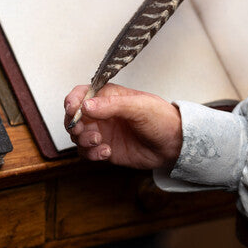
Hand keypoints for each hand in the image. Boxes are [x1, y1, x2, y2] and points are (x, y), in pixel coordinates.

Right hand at [64, 84, 181, 169]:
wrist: (174, 144)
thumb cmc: (160, 118)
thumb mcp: (138, 106)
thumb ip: (111, 104)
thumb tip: (86, 105)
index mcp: (107, 96)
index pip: (81, 94)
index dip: (72, 100)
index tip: (72, 109)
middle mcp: (101, 113)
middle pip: (73, 116)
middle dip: (74, 123)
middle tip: (83, 129)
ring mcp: (102, 131)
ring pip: (77, 135)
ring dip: (83, 139)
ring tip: (99, 141)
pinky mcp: (105, 149)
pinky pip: (87, 152)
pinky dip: (91, 154)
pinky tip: (106, 152)